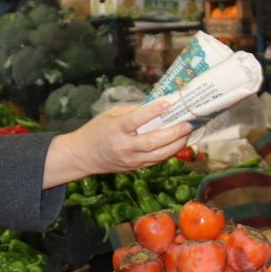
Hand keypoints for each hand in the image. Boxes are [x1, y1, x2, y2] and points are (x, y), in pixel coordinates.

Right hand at [71, 99, 192, 174]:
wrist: (83, 156)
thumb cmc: (96, 130)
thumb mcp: (110, 115)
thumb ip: (132, 110)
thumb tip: (156, 105)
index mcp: (115, 129)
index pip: (136, 120)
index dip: (152, 112)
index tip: (167, 104)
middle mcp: (124, 146)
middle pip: (152, 142)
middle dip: (173, 133)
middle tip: (187, 124)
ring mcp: (130, 160)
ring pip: (158, 155)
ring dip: (176, 145)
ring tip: (187, 133)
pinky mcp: (134, 167)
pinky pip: (155, 161)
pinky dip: (168, 153)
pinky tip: (178, 143)